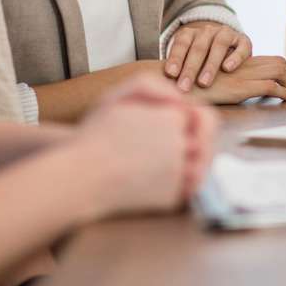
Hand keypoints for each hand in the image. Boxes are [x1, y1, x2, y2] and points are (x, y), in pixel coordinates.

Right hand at [81, 74, 216, 210]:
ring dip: (191, 164)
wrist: (81, 177)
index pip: (197, 116)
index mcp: (170, 119)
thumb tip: (181, 99)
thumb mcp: (118, 97)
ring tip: (167, 164)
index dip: (186, 120)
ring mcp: (177, 174)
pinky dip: (180, 185)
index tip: (172, 126)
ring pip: (200, 166)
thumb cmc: (95, 136)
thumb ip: (153, 88)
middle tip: (177, 145)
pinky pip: (188, 189)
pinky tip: (160, 180)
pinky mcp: (172, 197)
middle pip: (204, 141)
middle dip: (196, 142)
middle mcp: (179, 145)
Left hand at [164, 20, 251, 90]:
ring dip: (210, 65)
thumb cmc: (201, 60)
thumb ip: (178, 69)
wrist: (228, 47)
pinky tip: (227, 69)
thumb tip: (163, 87)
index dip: (175, 58)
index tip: (170, 74)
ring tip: (203, 83)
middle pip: (198, 47)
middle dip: (190, 68)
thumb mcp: (188, 60)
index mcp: (191, 33)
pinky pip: (240, 47)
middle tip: (184, 86)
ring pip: (218, 45)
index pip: (181, 43)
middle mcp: (208, 31)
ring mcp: (226, 33)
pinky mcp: (243, 40)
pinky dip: (234, 57)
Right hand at [187, 55, 285, 104]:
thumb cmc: (189, 88)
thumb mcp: (213, 82)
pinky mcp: (239, 87)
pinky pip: (269, 86)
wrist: (174, 85)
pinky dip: (282, 92)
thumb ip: (228, 82)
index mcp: (237, 63)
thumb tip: (241, 92)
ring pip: (279, 70)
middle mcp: (242, 66)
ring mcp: (241, 75)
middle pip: (278, 63)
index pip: (269, 61)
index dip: (283, 71)